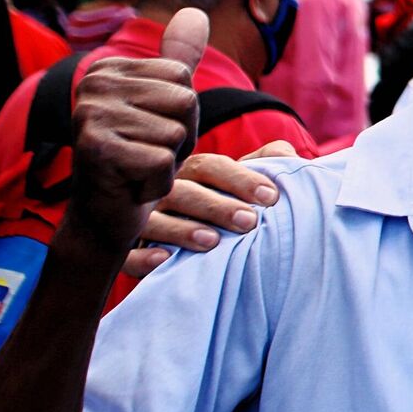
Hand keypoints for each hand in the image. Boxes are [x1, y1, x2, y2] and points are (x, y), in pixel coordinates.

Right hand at [65, 10, 206, 253]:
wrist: (107, 214)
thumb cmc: (141, 156)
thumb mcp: (163, 103)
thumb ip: (178, 58)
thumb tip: (196, 12)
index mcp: (108, 68)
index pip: (182, 79)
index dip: (182, 115)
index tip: (153, 131)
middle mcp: (93, 84)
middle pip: (184, 102)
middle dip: (180, 137)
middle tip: (147, 153)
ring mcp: (90, 116)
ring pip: (175, 133)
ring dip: (169, 161)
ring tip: (138, 168)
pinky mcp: (96, 151)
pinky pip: (163, 163)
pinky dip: (157, 183)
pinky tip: (133, 185)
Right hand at [124, 143, 290, 277]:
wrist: (184, 250)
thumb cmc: (220, 210)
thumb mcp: (241, 188)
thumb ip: (264, 166)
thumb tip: (287, 152)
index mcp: (192, 174)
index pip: (211, 167)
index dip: (240, 179)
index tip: (271, 197)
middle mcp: (163, 192)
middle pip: (184, 192)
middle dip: (217, 206)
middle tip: (249, 221)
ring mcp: (140, 221)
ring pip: (153, 221)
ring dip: (182, 230)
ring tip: (212, 241)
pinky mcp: (126, 252)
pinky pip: (127, 254)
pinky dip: (143, 256)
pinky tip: (164, 259)